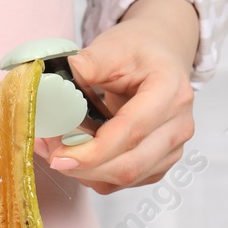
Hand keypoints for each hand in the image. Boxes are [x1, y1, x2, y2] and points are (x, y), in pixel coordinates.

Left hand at [40, 0, 199, 193]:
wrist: (162, 55)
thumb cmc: (139, 50)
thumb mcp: (113, 45)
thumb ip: (88, 63)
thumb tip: (55, 84)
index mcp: (170, 93)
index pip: (130, 132)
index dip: (92, 151)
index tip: (58, 155)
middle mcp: (178, 125)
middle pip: (129, 165)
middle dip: (83, 166)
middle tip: (49, 151)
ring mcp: (173, 148)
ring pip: (125, 178)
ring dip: (86, 172)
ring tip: (57, 149)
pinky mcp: (160, 162)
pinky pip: (124, 181)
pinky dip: (95, 174)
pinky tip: (77, 156)